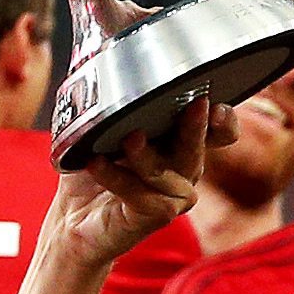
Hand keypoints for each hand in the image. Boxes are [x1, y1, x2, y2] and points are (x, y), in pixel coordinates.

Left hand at [50, 101, 220, 269]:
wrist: (70, 221)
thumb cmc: (91, 172)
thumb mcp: (98, 131)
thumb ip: (108, 105)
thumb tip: (94, 71)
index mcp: (177, 142)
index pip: (217, 130)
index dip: (222, 119)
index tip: (212, 101)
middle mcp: (182, 169)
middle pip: (197, 146)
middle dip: (196, 126)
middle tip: (195, 106)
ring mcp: (173, 196)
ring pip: (167, 171)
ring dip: (147, 154)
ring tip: (130, 139)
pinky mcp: (155, 216)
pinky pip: (140, 194)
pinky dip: (115, 176)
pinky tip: (95, 163)